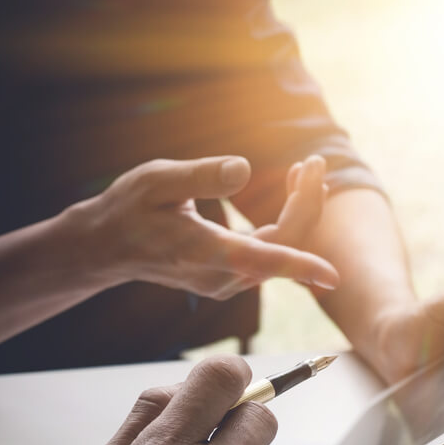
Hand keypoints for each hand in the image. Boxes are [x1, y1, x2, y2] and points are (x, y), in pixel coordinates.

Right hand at [65, 156, 338, 299]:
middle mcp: (221, 276)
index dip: (300, 266)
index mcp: (203, 252)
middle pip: (282, 246)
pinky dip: (288, 222)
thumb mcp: (156, 181)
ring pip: (281, 250)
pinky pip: (272, 252)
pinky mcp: (232, 277)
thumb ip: (200, 176)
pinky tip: (293, 190)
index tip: (334, 276)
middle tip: (315, 163)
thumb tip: (244, 169)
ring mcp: (228, 282)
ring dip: (301, 211)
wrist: (109, 246)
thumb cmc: (129, 209)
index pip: (261, 260)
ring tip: (307, 170)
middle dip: (307, 205)